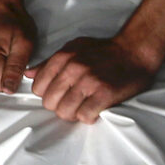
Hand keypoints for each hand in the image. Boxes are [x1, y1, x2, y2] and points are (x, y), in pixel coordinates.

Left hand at [30, 34, 159, 122]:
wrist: (135, 50)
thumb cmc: (104, 50)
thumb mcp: (74, 48)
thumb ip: (50, 62)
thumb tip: (29, 74)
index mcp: (63, 57)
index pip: (38, 87)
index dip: (47, 94)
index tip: (60, 94)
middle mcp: (73, 69)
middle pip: (50, 103)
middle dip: (59, 106)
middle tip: (73, 102)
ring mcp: (89, 82)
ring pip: (65, 112)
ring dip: (74, 114)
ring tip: (83, 107)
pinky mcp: (105, 94)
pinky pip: (85, 116)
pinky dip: (89, 117)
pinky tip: (95, 109)